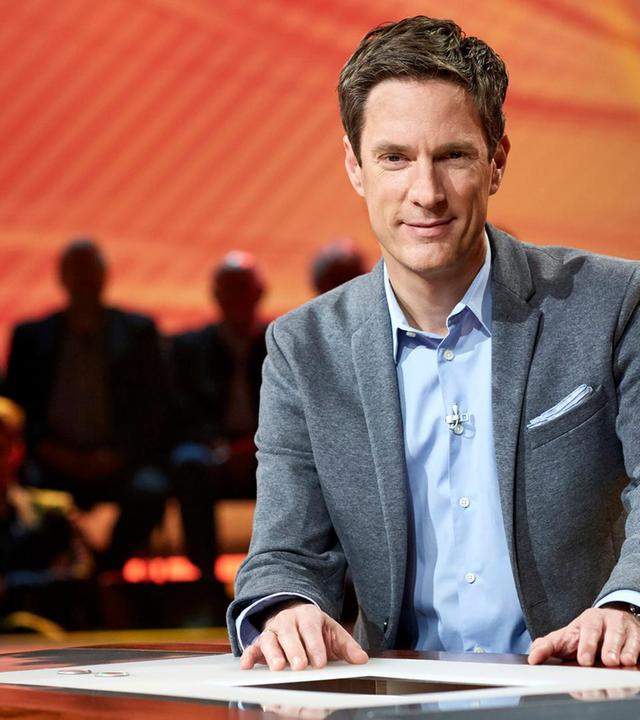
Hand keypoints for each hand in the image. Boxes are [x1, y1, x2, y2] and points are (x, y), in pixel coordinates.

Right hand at [240, 601, 367, 670]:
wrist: (293, 615)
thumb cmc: (314, 629)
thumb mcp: (332, 632)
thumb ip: (346, 646)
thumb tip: (362, 659)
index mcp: (308, 615)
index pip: (311, 629)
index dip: (315, 645)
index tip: (321, 662)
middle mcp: (287, 620)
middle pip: (289, 633)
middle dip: (295, 649)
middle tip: (301, 665)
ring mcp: (272, 630)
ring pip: (269, 639)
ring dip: (273, 653)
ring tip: (279, 667)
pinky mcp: (260, 642)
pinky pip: (253, 647)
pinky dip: (249, 656)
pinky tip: (247, 666)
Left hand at [528, 606, 639, 665]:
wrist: (613, 620)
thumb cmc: (586, 634)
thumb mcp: (566, 637)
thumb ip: (549, 646)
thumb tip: (533, 656)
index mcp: (589, 620)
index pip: (587, 630)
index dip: (586, 645)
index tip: (583, 661)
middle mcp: (609, 621)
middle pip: (610, 632)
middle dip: (608, 646)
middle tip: (606, 661)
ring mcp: (626, 629)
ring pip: (628, 637)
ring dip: (626, 650)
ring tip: (622, 662)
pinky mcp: (639, 637)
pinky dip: (639, 652)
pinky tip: (635, 663)